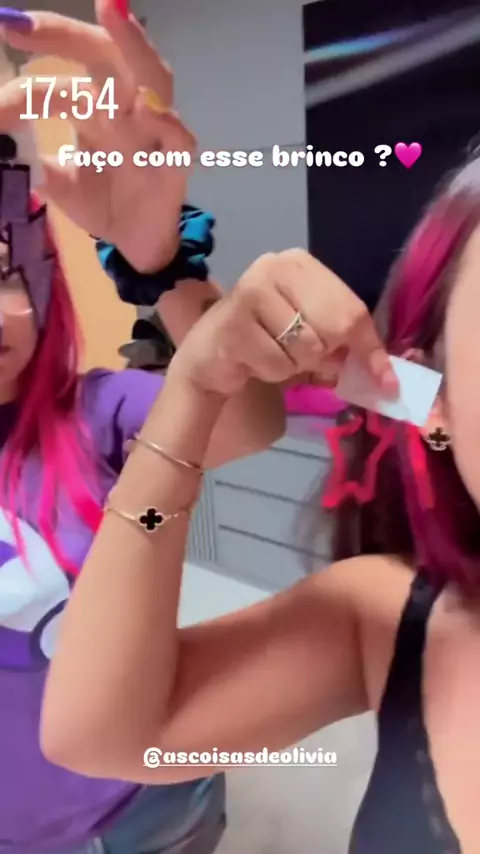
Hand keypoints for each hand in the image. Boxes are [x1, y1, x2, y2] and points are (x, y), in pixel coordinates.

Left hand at [0, 0, 194, 271]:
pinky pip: (178, 138)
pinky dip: (167, 122)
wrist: (135, 245)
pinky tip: (150, 110)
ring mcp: (155, 133)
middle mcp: (125, 109)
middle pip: (104, 56)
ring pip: (153, 78)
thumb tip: (0, 143)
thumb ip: (27, 158)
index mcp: (94, 106)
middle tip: (19, 25)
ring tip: (111, 9)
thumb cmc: (100, 201)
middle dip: (65, 33)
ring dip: (133, 45)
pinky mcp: (175, 166)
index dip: (19, 84)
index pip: (56, 81)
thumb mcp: (53, 178)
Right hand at [167, 249, 398, 396]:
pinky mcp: (233, 322)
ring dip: (295, 365)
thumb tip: (387, 379)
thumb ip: (347, 347)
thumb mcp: (313, 338)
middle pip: (335, 326)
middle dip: (326, 356)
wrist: (210, 357)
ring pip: (306, 348)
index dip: (371, 349)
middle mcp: (276, 266)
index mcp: (302, 264)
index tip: (386, 382)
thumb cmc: (267, 343)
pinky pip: (277, 363)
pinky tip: (254, 360)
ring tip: (273, 354)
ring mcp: (251, 290)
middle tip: (305, 359)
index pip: (352, 309)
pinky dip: (272, 373)